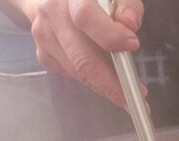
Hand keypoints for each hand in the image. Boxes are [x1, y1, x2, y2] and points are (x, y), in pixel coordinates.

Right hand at [15, 0, 144, 107]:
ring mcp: (44, 36)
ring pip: (77, 71)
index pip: (85, 17)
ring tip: (126, 90)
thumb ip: (127, 4)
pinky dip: (91, 80)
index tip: (133, 45)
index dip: (110, 34)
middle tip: (135, 94)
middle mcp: (52, 15)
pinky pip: (71, 75)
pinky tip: (104, 76)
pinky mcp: (43, 54)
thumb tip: (130, 24)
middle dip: (111, 83)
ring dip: (104, 85)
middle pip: (81, 57)